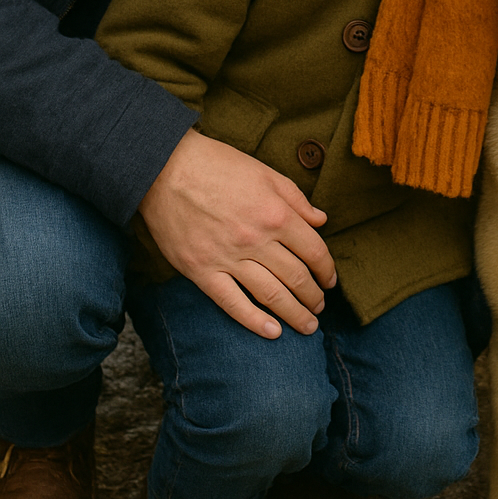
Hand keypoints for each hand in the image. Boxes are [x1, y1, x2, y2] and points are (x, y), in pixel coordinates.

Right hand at [139, 130, 336, 338]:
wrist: (165, 169)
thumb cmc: (217, 165)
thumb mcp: (265, 172)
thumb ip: (296, 198)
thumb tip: (320, 220)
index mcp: (276, 213)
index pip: (313, 250)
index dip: (327, 269)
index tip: (330, 280)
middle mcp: (256, 239)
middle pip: (296, 277)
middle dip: (314, 296)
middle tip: (320, 306)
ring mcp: (228, 258)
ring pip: (271, 295)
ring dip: (294, 314)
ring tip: (308, 325)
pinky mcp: (201, 272)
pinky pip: (232, 303)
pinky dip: (254, 321)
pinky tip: (273, 333)